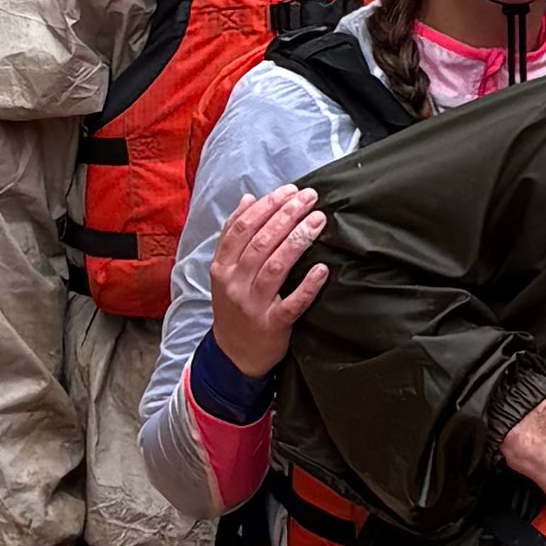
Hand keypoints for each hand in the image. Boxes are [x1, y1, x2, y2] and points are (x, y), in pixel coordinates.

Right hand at [207, 181, 327, 377]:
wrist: (234, 354)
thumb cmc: (235, 305)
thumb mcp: (225, 270)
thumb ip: (234, 235)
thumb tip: (248, 198)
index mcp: (222, 267)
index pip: (241, 229)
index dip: (266, 207)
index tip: (289, 191)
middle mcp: (235, 284)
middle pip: (261, 243)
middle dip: (287, 216)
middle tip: (310, 198)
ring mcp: (253, 306)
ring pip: (276, 267)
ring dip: (298, 240)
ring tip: (318, 220)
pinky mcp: (272, 325)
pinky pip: (292, 303)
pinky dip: (308, 286)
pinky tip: (323, 269)